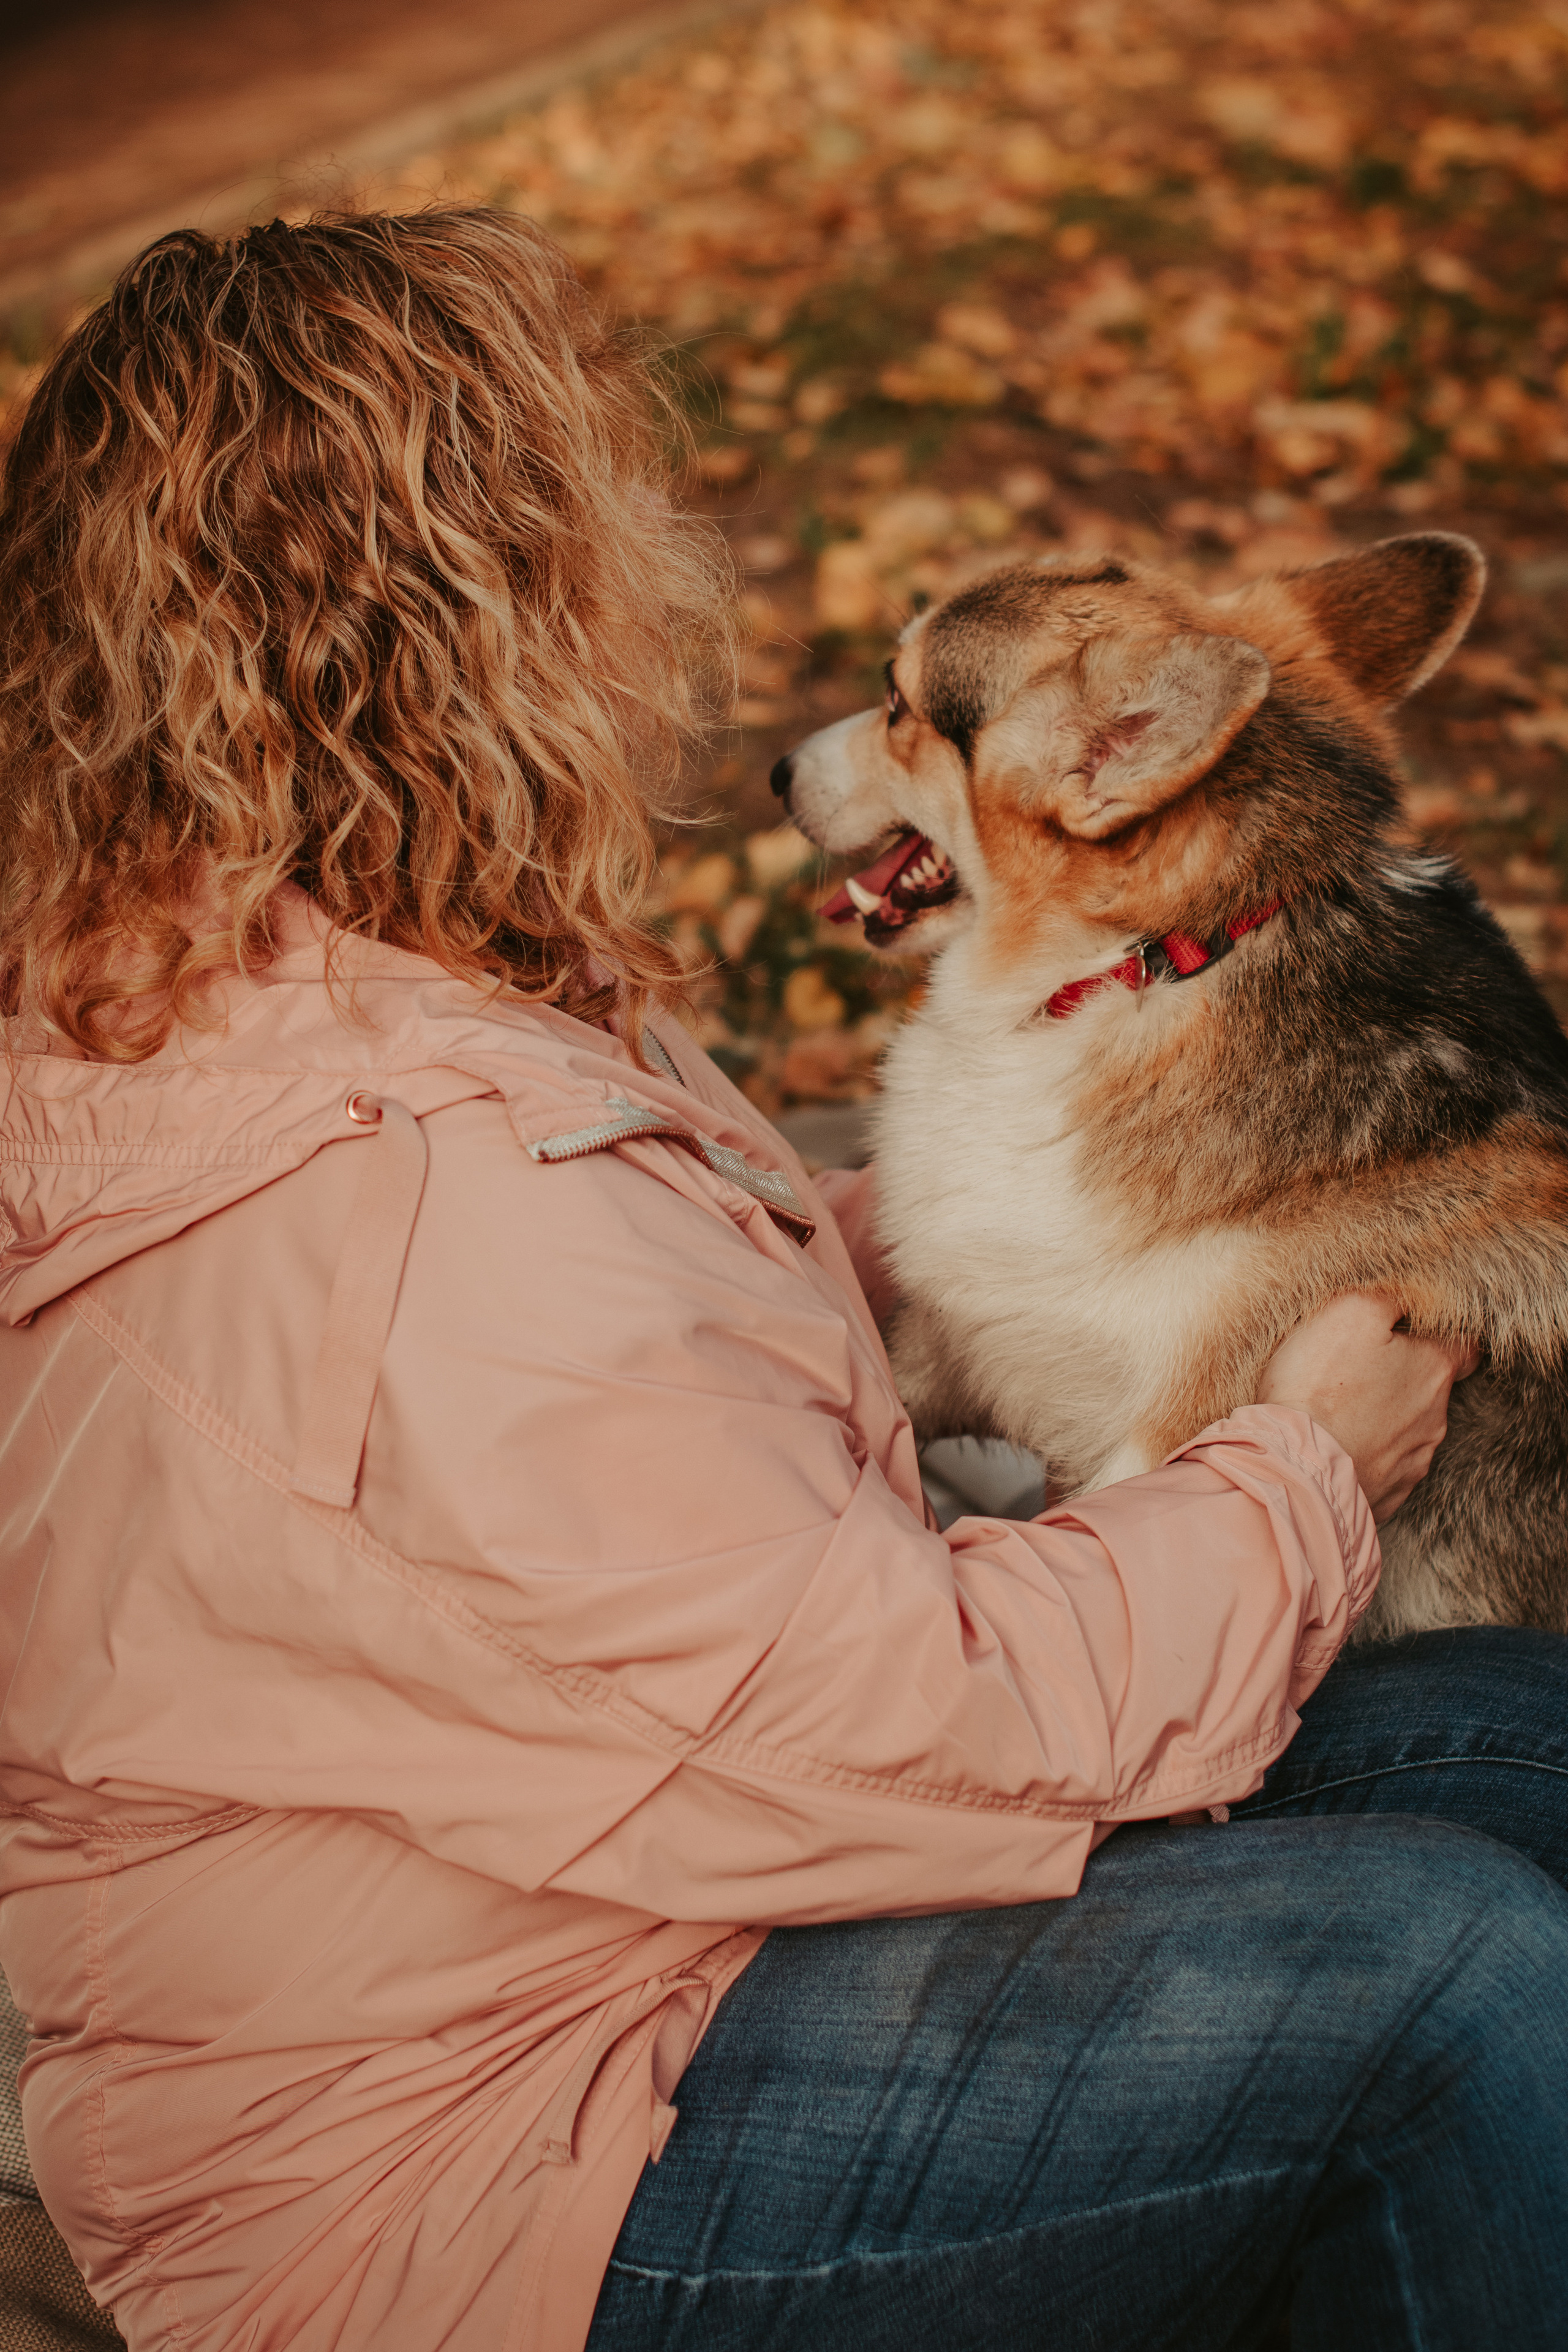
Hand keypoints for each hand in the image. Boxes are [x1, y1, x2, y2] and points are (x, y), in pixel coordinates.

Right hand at [1255, 1292, 1479, 1523]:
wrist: (1296, 1469)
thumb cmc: (1320, 1385)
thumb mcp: (1350, 1310)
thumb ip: (1391, 1294)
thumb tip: (1414, 1290)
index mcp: (1434, 1370)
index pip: (1466, 1347)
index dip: (1446, 1333)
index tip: (1423, 1329)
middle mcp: (1435, 1418)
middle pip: (1431, 1388)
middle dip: (1403, 1376)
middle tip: (1361, 1367)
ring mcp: (1414, 1461)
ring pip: (1408, 1428)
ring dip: (1383, 1417)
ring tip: (1340, 1410)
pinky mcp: (1389, 1493)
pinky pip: (1384, 1465)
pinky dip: (1366, 1452)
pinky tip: (1336, 1445)